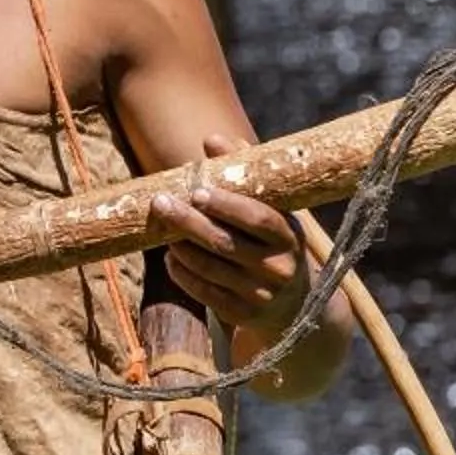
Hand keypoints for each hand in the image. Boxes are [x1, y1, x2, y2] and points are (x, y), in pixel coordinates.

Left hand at [152, 163, 308, 332]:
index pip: (260, 218)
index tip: (197, 191)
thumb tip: (212, 140)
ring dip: (181, 246)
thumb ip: (244, 172)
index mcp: (290, 237)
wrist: (295, 304)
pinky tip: (171, 257)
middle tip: (160, 202)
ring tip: (163, 228)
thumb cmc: (272, 241)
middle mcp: (280, 268)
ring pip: (210, 268)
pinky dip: (182, 273)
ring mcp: (262, 295)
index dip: (228, 205)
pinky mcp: (244, 315)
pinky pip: (204, 293)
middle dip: (189, 221)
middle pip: (226, 243)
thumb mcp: (270, 209)